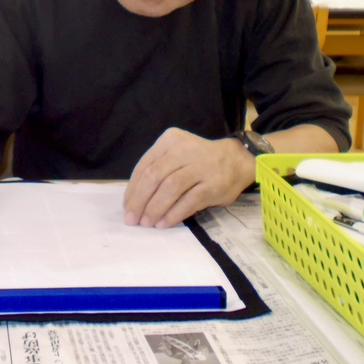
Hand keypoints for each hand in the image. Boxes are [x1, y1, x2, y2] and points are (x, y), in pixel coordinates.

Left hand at [122, 128, 254, 228]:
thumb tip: (134, 199)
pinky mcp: (213, 185)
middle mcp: (184, 150)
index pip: (145, 165)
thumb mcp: (176, 155)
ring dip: (155, 208)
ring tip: (147, 222)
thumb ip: (157, 170)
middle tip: (133, 219)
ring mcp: (200, 166)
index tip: (127, 206)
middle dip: (140, 200)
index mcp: (170, 140)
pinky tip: (165, 223)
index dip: (133, 188)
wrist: (236, 160)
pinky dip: (174, 214)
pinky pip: (188, 201)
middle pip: (154, 176)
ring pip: (170, 188)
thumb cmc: (199, 160)